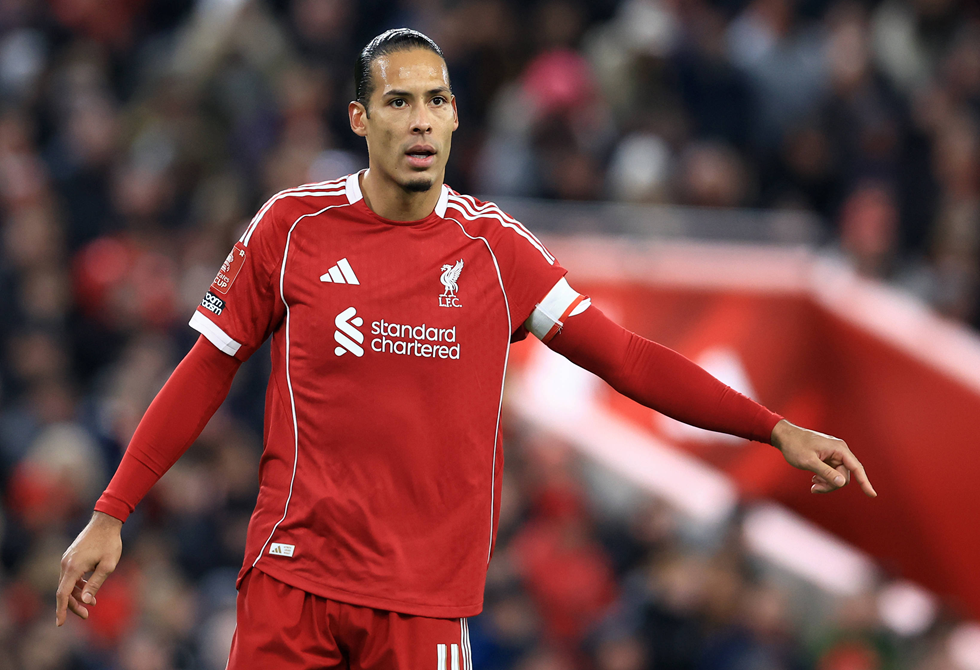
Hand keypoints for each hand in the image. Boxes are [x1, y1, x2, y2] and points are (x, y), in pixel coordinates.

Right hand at [56, 511, 122, 625]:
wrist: (106, 522)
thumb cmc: (110, 543)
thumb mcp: (108, 565)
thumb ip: (96, 583)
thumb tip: (86, 601)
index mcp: (73, 567)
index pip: (62, 594)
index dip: (61, 610)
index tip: (59, 624)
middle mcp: (66, 564)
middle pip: (64, 591)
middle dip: (73, 605)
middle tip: (87, 615)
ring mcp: (67, 559)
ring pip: (67, 583)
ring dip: (76, 595)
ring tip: (91, 604)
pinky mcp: (71, 557)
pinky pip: (70, 576)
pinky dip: (77, 585)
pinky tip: (88, 589)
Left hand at [770, 420, 876, 496]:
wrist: (784, 436)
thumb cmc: (795, 446)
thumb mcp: (809, 462)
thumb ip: (826, 472)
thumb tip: (842, 482)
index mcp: (839, 449)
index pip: (856, 468)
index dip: (865, 482)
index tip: (872, 495)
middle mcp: (840, 450)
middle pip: (844, 475)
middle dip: (831, 485)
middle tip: (814, 489)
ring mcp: (834, 454)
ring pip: (838, 476)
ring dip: (826, 483)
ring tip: (812, 484)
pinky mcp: (828, 457)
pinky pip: (832, 472)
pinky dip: (824, 478)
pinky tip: (814, 480)